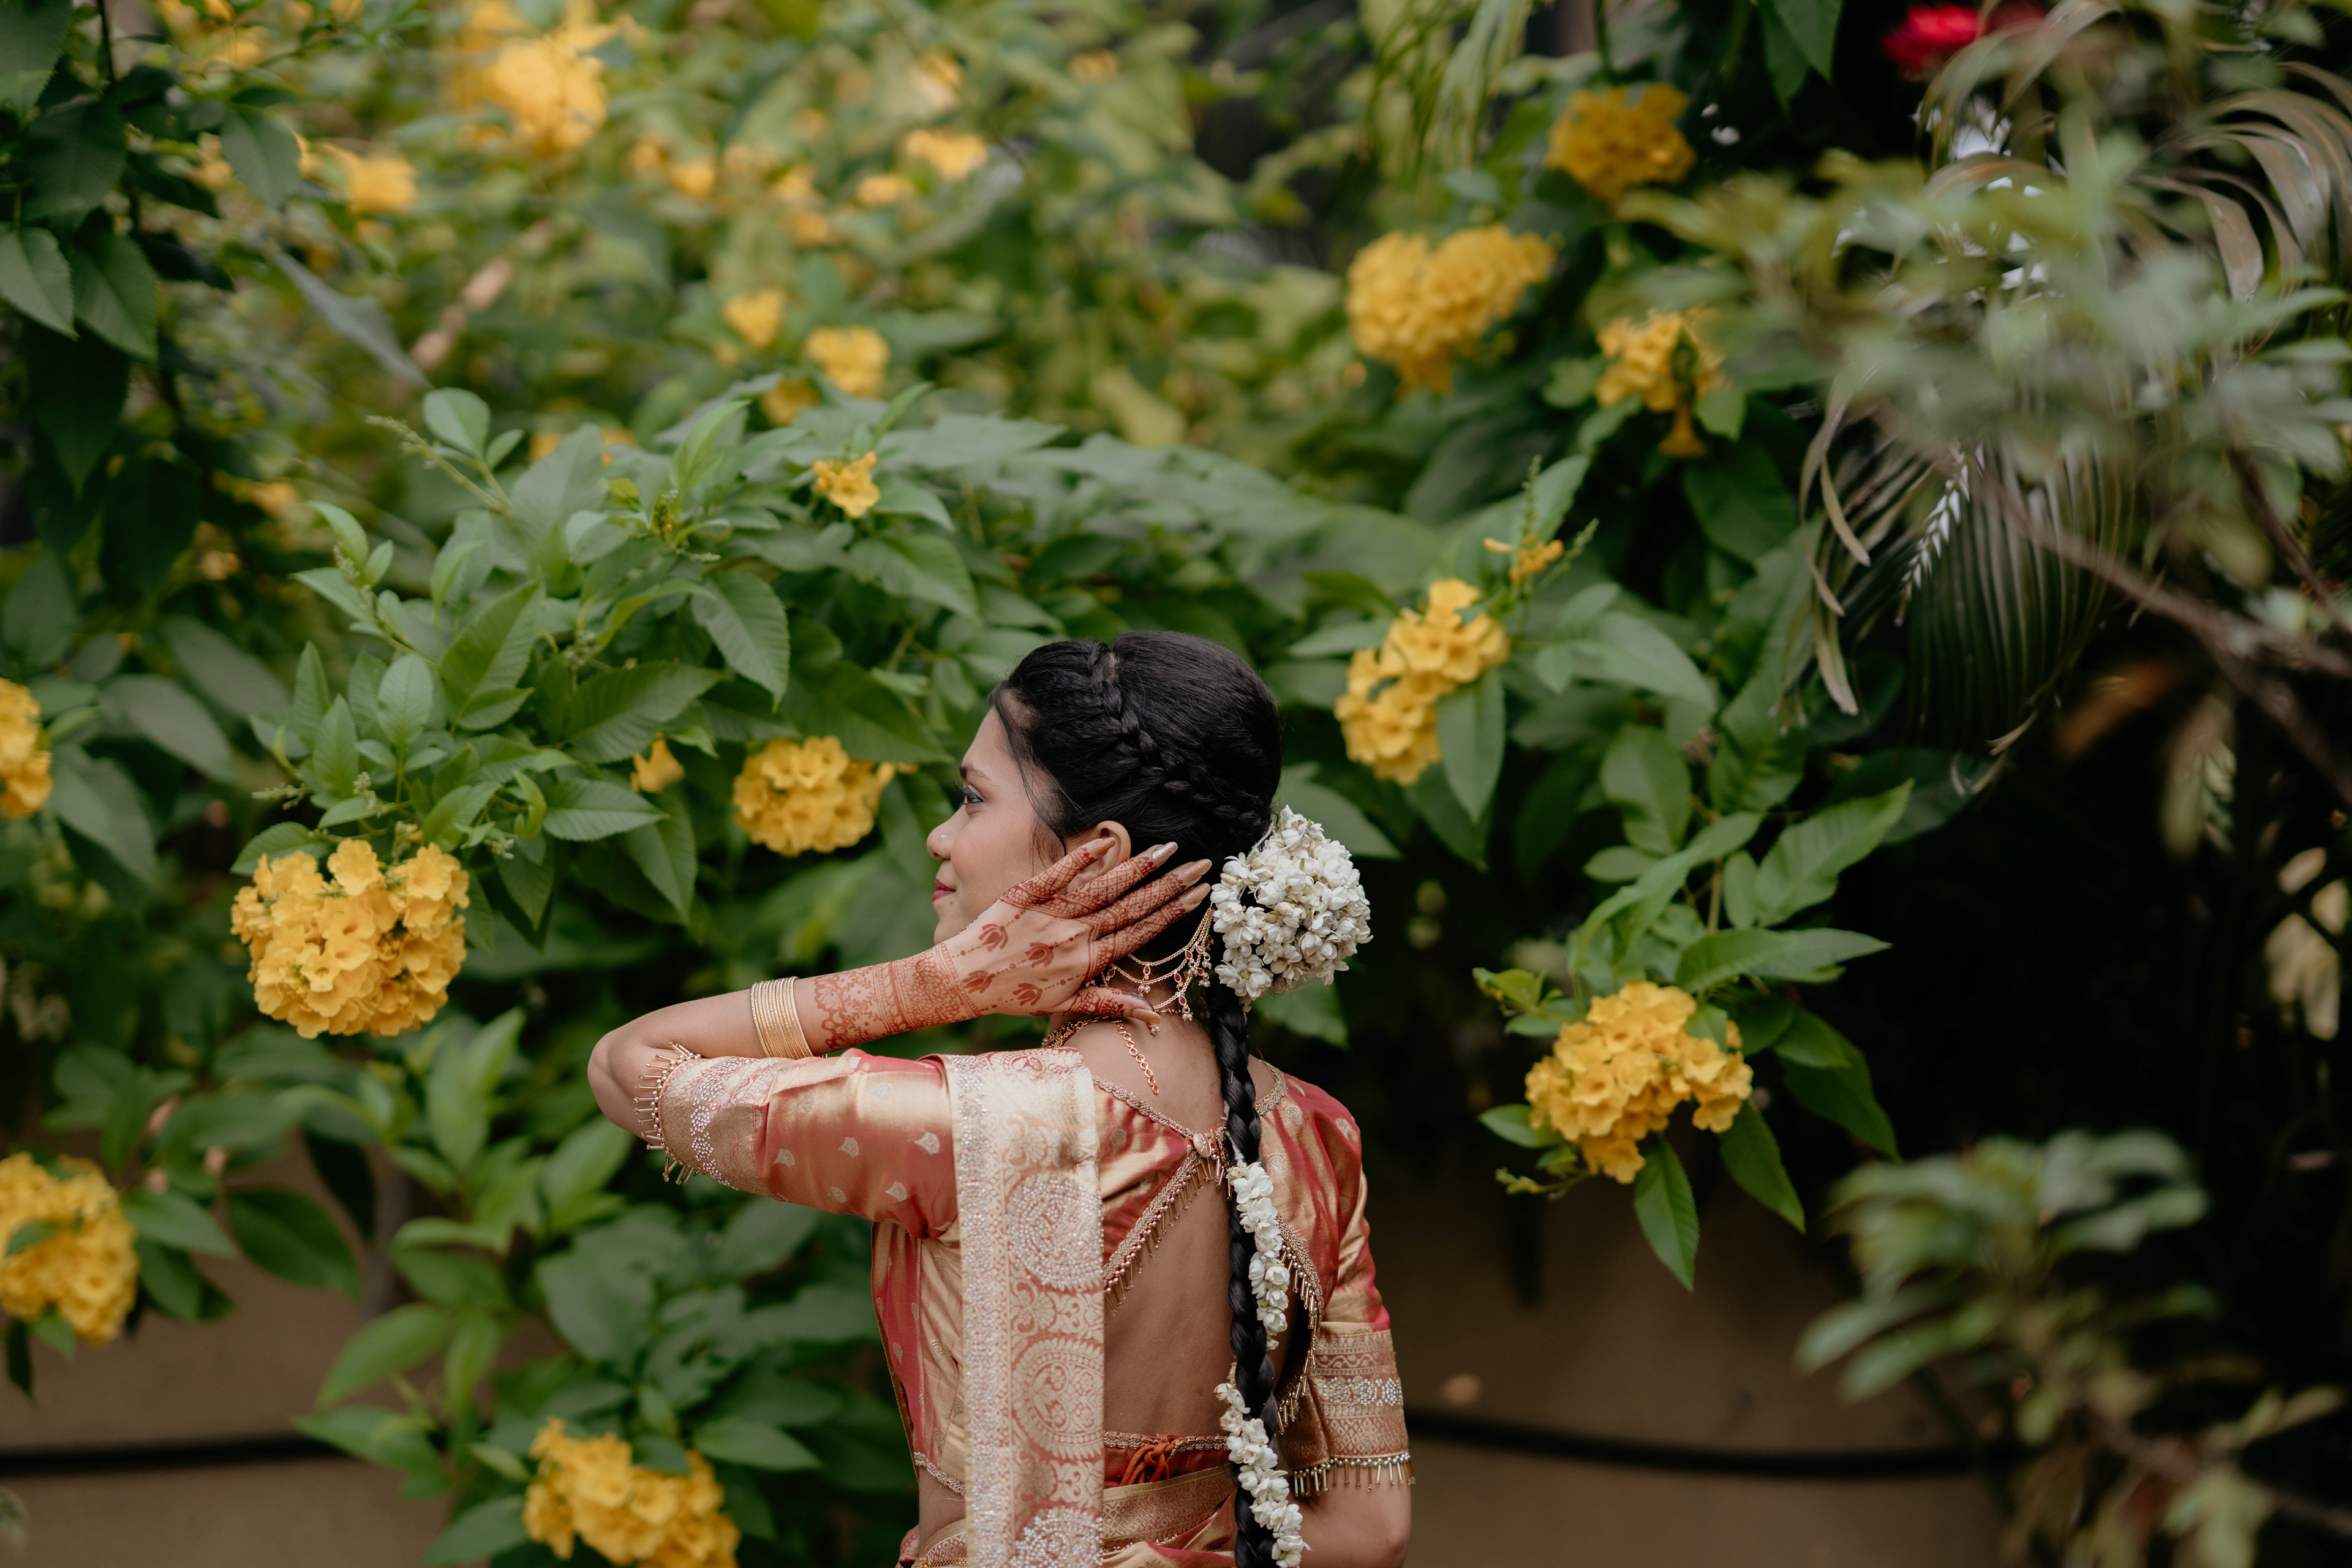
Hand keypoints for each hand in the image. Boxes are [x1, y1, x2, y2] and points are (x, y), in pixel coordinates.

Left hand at [961, 839, 1214, 1019]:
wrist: (961, 983)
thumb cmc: (1012, 996)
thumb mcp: (1064, 1006)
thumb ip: (1111, 1006)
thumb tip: (1155, 1020)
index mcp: (1088, 961)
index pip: (1141, 932)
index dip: (1174, 913)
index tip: (1200, 895)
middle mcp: (1075, 936)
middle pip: (1132, 907)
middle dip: (1170, 885)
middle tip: (1202, 865)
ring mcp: (1051, 914)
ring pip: (1104, 887)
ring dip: (1139, 867)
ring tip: (1169, 848)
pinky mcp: (1025, 895)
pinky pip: (1059, 873)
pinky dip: (1083, 857)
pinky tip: (1108, 838)